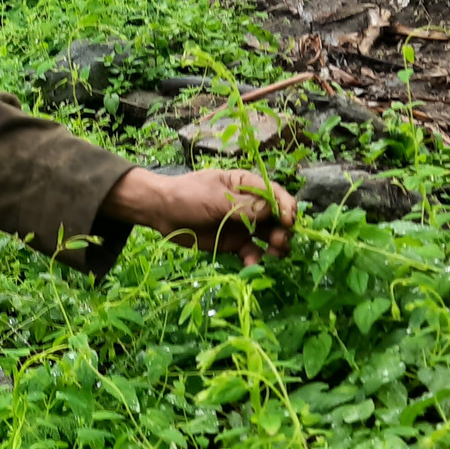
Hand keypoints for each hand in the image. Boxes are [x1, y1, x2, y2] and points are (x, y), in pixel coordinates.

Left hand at [102, 167, 296, 267]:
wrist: (161, 212)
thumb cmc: (187, 196)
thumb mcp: (215, 198)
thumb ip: (244, 206)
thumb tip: (273, 211)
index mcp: (247, 185)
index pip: (275, 194)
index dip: (286, 207)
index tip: (288, 221)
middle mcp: (250, 205)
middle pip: (278, 218)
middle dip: (284, 230)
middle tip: (279, 241)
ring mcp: (244, 225)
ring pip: (270, 236)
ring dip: (276, 245)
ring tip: (275, 253)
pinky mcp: (235, 243)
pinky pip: (252, 252)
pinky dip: (255, 259)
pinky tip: (250, 263)